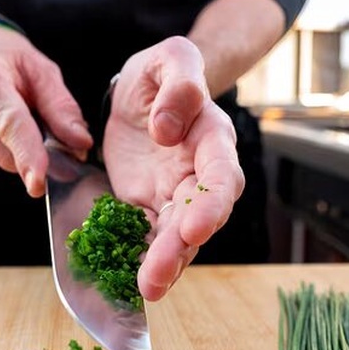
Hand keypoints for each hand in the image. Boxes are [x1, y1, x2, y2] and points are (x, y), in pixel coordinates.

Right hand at [0, 27, 92, 196]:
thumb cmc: (8, 59)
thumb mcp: (41, 69)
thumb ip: (61, 106)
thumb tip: (81, 144)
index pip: (7, 121)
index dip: (26, 153)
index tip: (38, 183)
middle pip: (6, 150)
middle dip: (37, 151)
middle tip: (49, 129)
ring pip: (1, 159)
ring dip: (19, 148)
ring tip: (17, 115)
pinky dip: (5, 148)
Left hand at [103, 36, 244, 300]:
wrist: (140, 94)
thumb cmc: (159, 75)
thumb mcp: (169, 59)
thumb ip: (179, 84)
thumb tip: (169, 129)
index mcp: (211, 138)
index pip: (221, 175)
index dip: (211, 204)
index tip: (192, 227)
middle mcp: (200, 174)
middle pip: (199, 217)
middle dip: (179, 249)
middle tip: (155, 277)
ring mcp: (176, 195)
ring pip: (177, 237)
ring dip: (164, 265)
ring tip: (144, 290)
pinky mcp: (149, 207)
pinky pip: (149, 238)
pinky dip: (141, 260)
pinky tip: (128, 282)